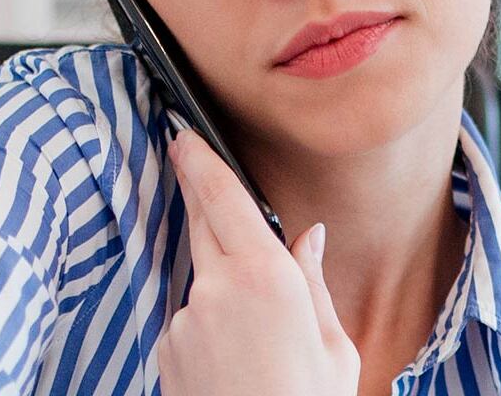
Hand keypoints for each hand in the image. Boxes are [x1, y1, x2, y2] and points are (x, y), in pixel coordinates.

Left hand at [157, 129, 360, 395]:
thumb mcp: (333, 345)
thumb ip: (312, 280)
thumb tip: (307, 236)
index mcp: (267, 277)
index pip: (223, 198)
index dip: (199, 161)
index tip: (183, 137)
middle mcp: (217, 289)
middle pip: (202, 223)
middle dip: (200, 199)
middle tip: (199, 174)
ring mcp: (186, 320)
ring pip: (202, 280)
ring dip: (221, 288)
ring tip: (258, 342)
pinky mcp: (167, 349)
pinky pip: (190, 320)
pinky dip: (208, 327)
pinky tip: (234, 363)